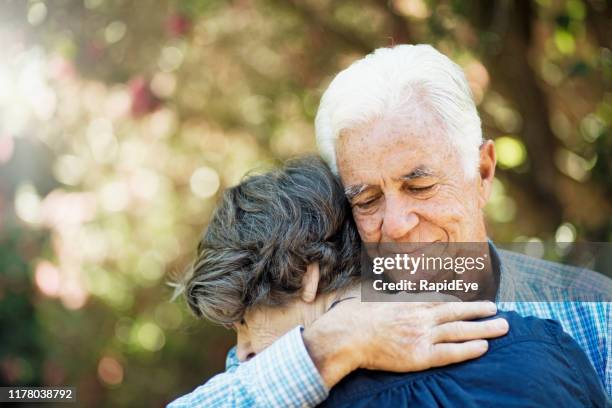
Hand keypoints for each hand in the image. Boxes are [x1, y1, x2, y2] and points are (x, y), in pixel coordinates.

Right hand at [303, 297, 507, 387]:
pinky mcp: (420, 355)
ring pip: (460, 330)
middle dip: (479, 311)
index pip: (441, 301)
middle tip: (497, 311)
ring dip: (484, 328)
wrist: (347, 335)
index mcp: (409, 302)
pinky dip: (468, 349)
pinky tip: (483, 347)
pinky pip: (450, 352)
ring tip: (502, 326)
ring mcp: (422, 335)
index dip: (460, 302)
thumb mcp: (375, 297)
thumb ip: (391, 295)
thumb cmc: (355, 317)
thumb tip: (395, 289)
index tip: (473, 302)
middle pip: (457, 312)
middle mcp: (420, 316)